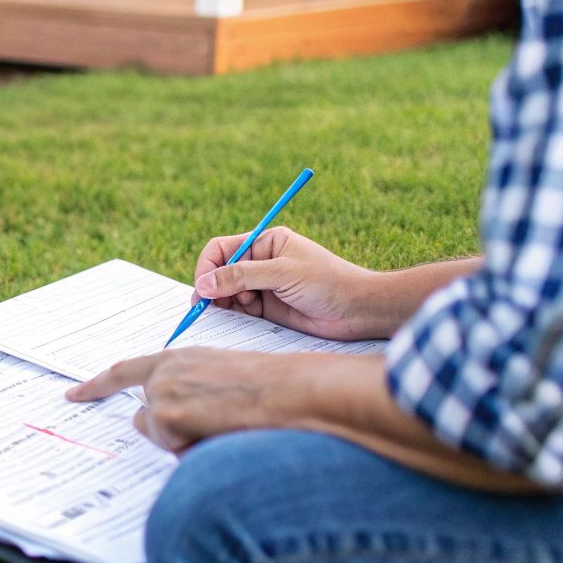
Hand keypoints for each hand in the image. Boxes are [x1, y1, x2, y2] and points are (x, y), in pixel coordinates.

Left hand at [64, 348, 299, 452]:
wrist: (293, 390)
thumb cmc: (272, 388)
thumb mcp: (223, 379)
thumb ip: (190, 391)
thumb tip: (169, 417)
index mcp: (179, 357)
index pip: (125, 371)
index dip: (96, 385)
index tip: (72, 394)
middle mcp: (164, 371)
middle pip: (145, 417)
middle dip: (170, 431)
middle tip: (212, 425)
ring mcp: (162, 392)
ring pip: (161, 436)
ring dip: (186, 442)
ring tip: (226, 426)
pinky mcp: (167, 415)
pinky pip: (174, 450)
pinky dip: (195, 451)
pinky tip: (223, 434)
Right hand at [193, 227, 386, 340]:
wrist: (359, 311)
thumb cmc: (328, 283)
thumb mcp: (283, 273)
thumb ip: (241, 277)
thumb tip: (204, 284)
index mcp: (266, 242)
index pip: (223, 249)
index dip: (208, 266)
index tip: (203, 287)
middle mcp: (261, 262)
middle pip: (221, 272)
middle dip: (212, 287)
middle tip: (205, 306)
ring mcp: (263, 286)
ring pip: (227, 293)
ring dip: (222, 303)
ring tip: (228, 313)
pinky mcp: (267, 308)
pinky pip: (240, 310)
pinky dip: (232, 315)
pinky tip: (238, 319)